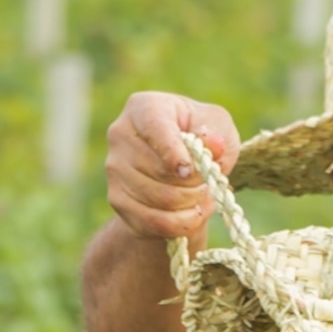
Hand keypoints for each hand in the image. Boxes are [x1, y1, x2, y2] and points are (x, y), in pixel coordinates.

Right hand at [104, 93, 240, 245]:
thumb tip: (214, 144)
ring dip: (191, 203)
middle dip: (194, 182)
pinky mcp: (117, 200)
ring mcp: (115, 170)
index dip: (173, 152)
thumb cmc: (198, 137)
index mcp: (144, 108)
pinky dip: (180, 223)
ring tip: (204, 196)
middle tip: (211, 183)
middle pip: (160, 170)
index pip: (155, 128)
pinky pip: (151, 221)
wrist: (175, 167)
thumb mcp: (216, 126)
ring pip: (159, 199)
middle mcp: (120, 135)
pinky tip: (194, 214)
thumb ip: (217, 132)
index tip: (188, 170)